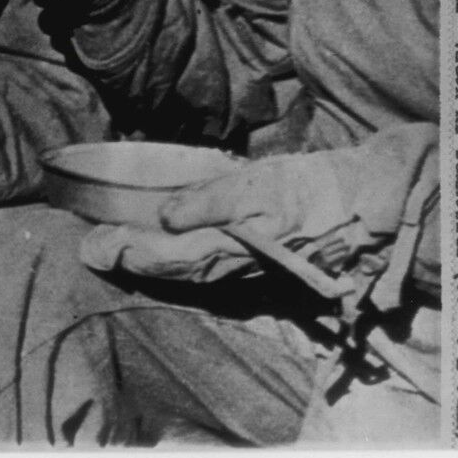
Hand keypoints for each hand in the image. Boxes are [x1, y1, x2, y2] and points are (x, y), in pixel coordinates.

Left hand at [78, 156, 356, 296]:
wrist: (365, 208)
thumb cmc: (310, 190)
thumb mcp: (256, 186)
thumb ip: (207, 202)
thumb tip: (165, 216)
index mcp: (224, 245)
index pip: (162, 256)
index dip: (124, 251)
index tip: (93, 246)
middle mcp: (229, 264)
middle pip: (168, 268)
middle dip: (129, 260)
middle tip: (92, 250)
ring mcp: (245, 265)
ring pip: (187, 271)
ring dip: (150, 264)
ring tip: (117, 252)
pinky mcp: (259, 258)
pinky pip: (209, 268)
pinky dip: (180, 263)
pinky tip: (170, 254)